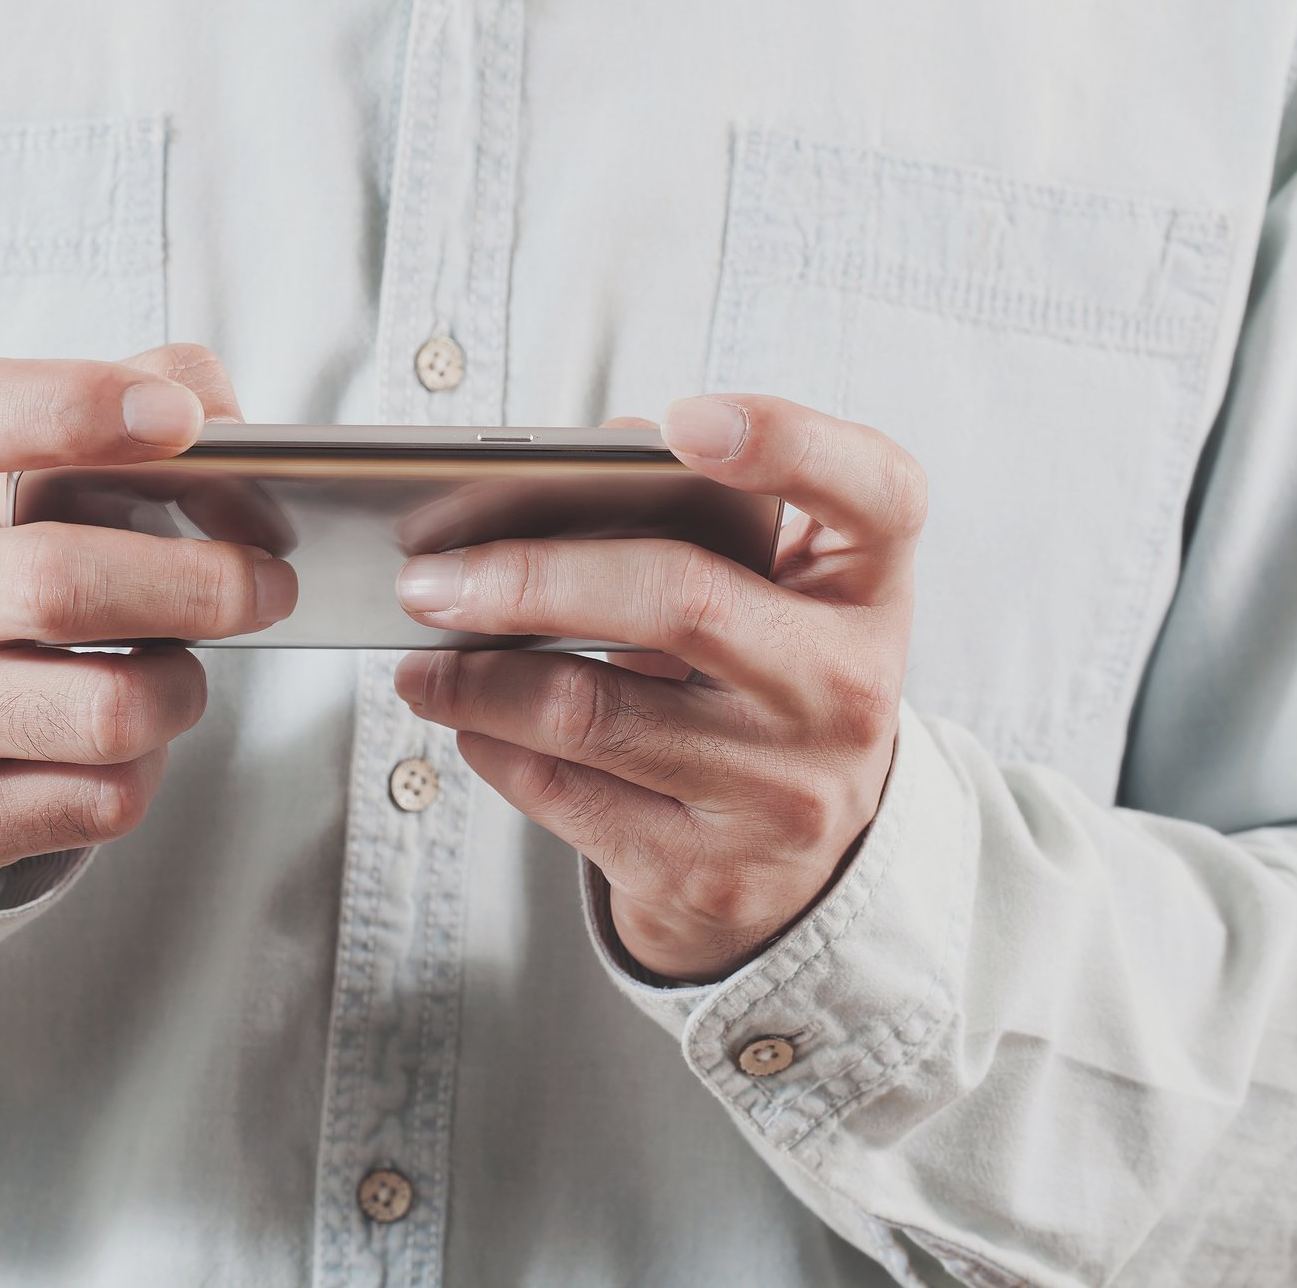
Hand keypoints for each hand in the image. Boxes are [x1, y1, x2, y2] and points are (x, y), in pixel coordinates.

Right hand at [0, 345, 295, 875]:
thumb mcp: (2, 470)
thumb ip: (114, 414)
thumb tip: (220, 417)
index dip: (77, 404)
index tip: (180, 419)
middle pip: (63, 585)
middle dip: (202, 585)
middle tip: (269, 583)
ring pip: (108, 713)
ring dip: (181, 690)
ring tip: (177, 666)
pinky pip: (102, 800)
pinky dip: (144, 768)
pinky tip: (122, 738)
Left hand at [392, 395, 924, 982]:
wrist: (802, 876)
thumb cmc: (767, 693)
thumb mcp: (778, 601)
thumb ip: (707, 514)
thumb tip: (587, 460)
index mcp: (867, 591)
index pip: (876, 493)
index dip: (790, 443)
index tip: (686, 420)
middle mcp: (843, 691)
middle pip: (680, 600)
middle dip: (530, 578)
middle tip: (427, 577)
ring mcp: (779, 793)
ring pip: (592, 714)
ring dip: (477, 680)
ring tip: (421, 661)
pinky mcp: (706, 876)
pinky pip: (565, 795)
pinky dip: (495, 749)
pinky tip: (470, 723)